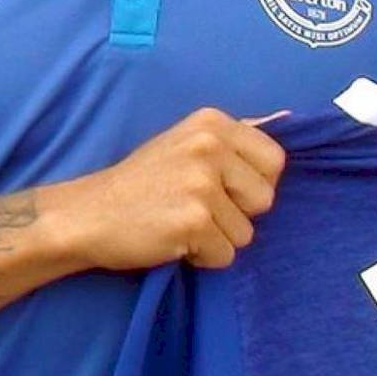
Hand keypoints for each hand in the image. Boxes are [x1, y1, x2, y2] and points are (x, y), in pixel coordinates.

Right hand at [46, 108, 287, 271]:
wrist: (87, 214)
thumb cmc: (141, 183)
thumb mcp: (186, 142)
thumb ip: (231, 139)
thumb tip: (288, 118)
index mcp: (212, 122)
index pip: (274, 160)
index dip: (252, 184)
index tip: (220, 188)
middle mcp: (210, 146)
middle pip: (265, 199)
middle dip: (236, 214)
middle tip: (194, 207)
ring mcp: (202, 183)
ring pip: (246, 233)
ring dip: (216, 238)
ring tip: (179, 222)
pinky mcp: (194, 220)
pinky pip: (225, 255)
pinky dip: (201, 257)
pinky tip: (172, 239)